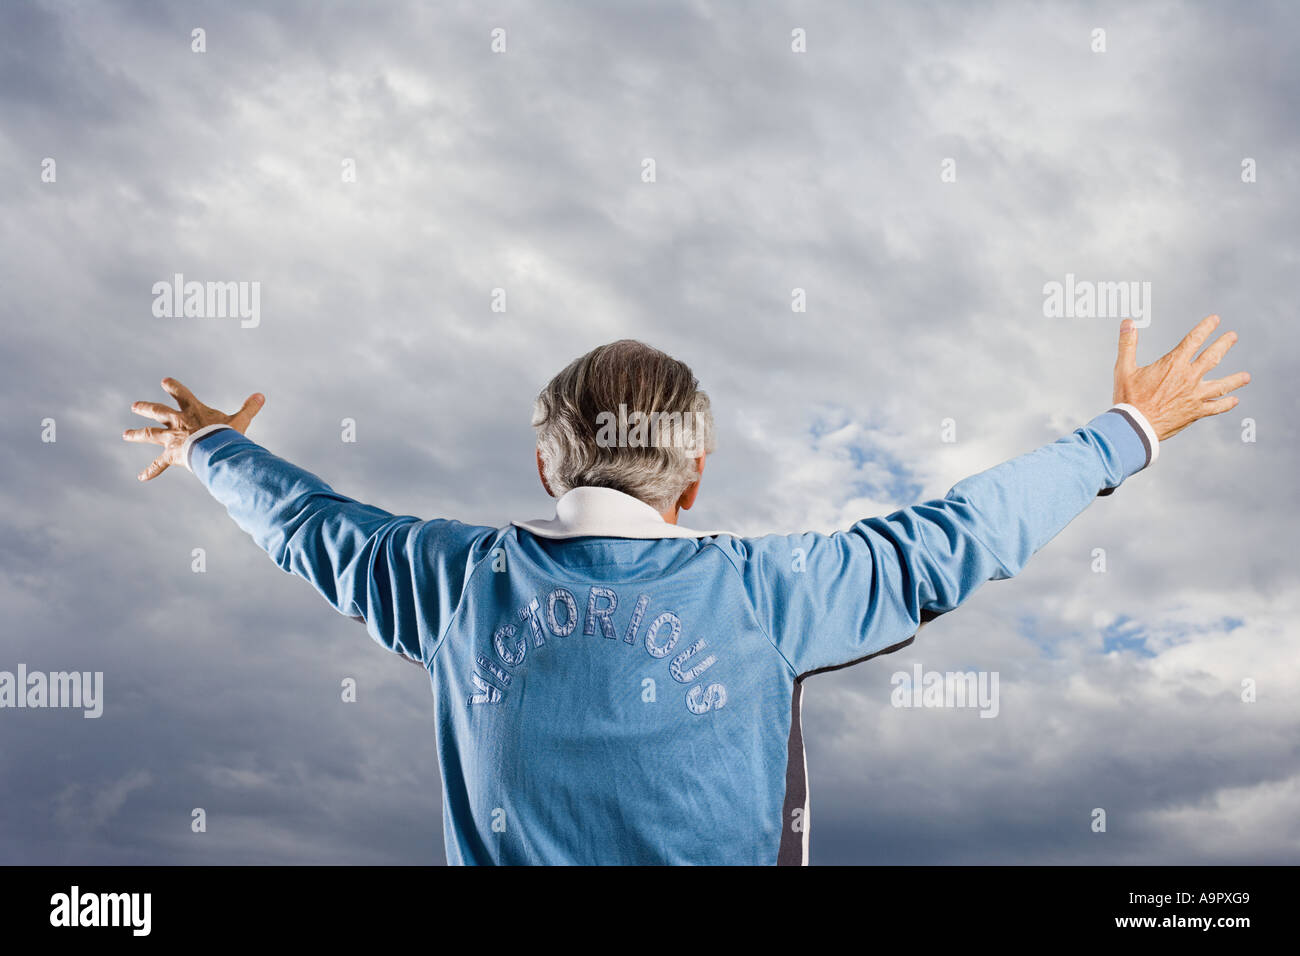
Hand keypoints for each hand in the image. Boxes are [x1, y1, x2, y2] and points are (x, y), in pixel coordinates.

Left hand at [123, 378, 264, 480]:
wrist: (212, 448)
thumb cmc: (226, 433)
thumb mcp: (239, 420)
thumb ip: (249, 408)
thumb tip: (261, 396)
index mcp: (193, 410)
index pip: (181, 394)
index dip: (173, 387)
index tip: (164, 382)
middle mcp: (178, 421)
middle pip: (157, 411)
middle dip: (145, 408)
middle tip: (134, 406)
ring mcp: (171, 438)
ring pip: (150, 434)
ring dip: (137, 434)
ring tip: (125, 435)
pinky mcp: (171, 455)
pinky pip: (159, 464)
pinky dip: (151, 470)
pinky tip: (141, 477)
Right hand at [1112, 315, 1250, 441]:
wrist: (1135, 426)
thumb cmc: (1128, 398)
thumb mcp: (1123, 368)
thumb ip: (1127, 344)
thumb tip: (1127, 322)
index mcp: (1173, 364)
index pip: (1194, 340)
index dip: (1205, 328)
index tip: (1215, 319)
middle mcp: (1189, 377)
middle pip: (1212, 357)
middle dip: (1224, 344)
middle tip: (1233, 336)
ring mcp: (1195, 396)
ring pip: (1221, 385)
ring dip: (1235, 379)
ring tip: (1246, 377)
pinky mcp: (1195, 412)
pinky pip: (1216, 407)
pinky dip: (1226, 404)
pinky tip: (1234, 401)